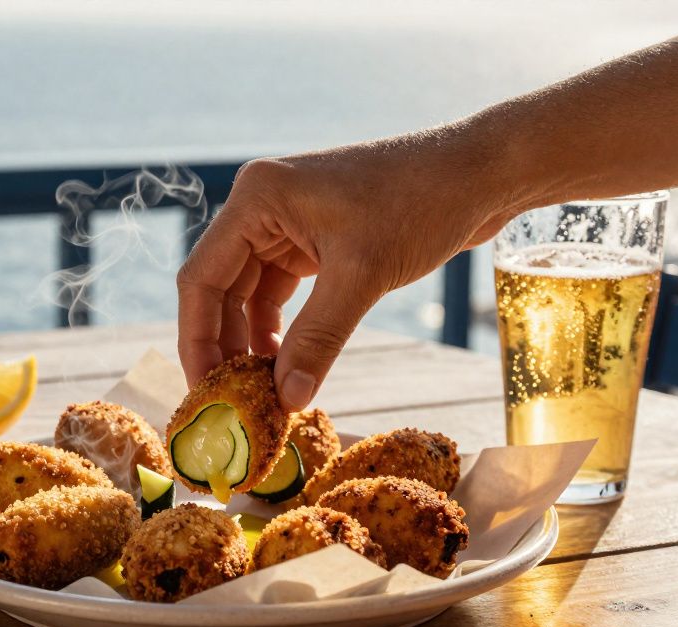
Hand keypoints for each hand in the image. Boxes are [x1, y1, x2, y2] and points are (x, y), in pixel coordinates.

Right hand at [176, 127, 521, 410]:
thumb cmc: (422, 203)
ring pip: (248, 294)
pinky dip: (280, 329)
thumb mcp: (362, 276)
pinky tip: (287, 366)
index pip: (201, 279)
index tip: (206, 390)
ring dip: (253, 341)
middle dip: (224, 346)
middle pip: (218, 288)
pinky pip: (279, 292)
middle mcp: (261, 206)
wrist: (480, 173)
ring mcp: (286, 221)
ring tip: (261, 392)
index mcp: (257, 198)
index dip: (197, 340)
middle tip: (232, 401)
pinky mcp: (313, 238)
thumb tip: (286, 398)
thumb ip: (317, 339)